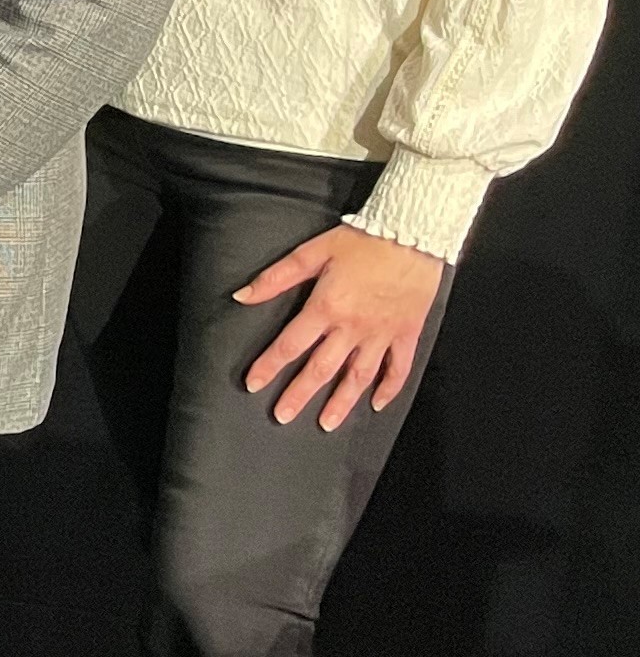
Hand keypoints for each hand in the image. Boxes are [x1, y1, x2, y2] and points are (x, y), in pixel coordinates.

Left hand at [236, 222, 443, 431]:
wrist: (413, 234)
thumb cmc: (363, 241)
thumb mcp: (312, 252)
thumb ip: (276, 278)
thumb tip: (243, 296)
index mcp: (326, 307)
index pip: (290, 345)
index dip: (269, 367)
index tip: (253, 385)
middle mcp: (353, 327)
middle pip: (321, 369)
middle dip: (299, 394)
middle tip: (283, 416)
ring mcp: (382, 333)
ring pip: (359, 376)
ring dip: (341, 402)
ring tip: (326, 423)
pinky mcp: (407, 333)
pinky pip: (399, 367)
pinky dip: (389, 388)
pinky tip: (377, 404)